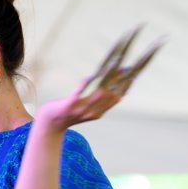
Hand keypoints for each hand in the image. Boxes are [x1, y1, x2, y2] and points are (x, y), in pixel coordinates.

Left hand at [37, 26, 165, 130]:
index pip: (119, 96)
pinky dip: (83, 86)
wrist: (49, 125)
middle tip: (133, 63)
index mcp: (100, 110)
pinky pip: (77, 95)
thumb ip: (101, 93)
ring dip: (108, 80)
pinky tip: (89, 77)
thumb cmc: (67, 112)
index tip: (138, 70)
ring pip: (99, 94)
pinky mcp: (68, 106)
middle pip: (113, 94)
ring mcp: (81, 109)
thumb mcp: (87, 104)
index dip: (129, 83)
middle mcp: (94, 111)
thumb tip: (114, 74)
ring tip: (116, 66)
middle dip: (124, 79)